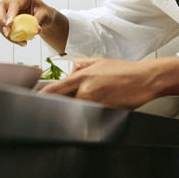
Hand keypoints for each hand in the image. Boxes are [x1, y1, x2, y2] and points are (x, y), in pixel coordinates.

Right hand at [0, 0, 52, 45]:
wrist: (42, 17)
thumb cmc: (43, 12)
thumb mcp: (45, 15)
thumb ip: (40, 21)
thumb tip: (37, 30)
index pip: (14, 4)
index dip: (10, 14)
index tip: (9, 24)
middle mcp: (12, 1)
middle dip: (1, 21)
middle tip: (7, 33)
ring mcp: (7, 10)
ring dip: (7, 33)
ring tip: (21, 42)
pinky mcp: (5, 19)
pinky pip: (3, 28)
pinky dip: (9, 36)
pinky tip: (19, 41)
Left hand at [40, 58, 159, 108]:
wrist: (144, 80)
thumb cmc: (123, 71)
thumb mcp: (98, 61)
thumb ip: (79, 66)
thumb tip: (68, 74)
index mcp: (82, 77)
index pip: (54, 90)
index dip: (41, 96)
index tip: (33, 100)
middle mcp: (86, 92)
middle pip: (63, 103)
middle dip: (60, 103)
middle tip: (62, 103)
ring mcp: (95, 104)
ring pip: (76, 110)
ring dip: (78, 108)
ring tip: (93, 100)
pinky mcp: (103, 114)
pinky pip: (90, 116)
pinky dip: (90, 113)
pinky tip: (102, 104)